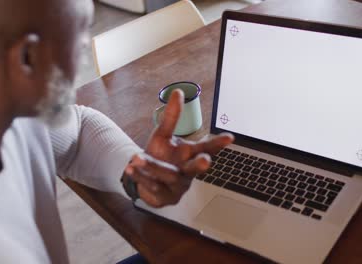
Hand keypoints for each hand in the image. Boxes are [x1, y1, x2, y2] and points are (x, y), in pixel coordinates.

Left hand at [124, 90, 233, 206]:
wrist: (146, 181)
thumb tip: (178, 92)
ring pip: (169, 176)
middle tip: (206, 161)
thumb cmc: (161, 156)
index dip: (218, 143)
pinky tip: (131, 169)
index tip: (229, 138)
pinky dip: (141, 177)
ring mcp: (178, 186)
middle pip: (196, 169)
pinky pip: (154, 187)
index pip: (207, 148)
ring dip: (154, 167)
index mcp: (191, 155)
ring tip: (138, 157)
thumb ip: (172, 116)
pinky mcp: (164, 197)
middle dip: (201, 165)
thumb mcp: (163, 135)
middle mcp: (188, 171)